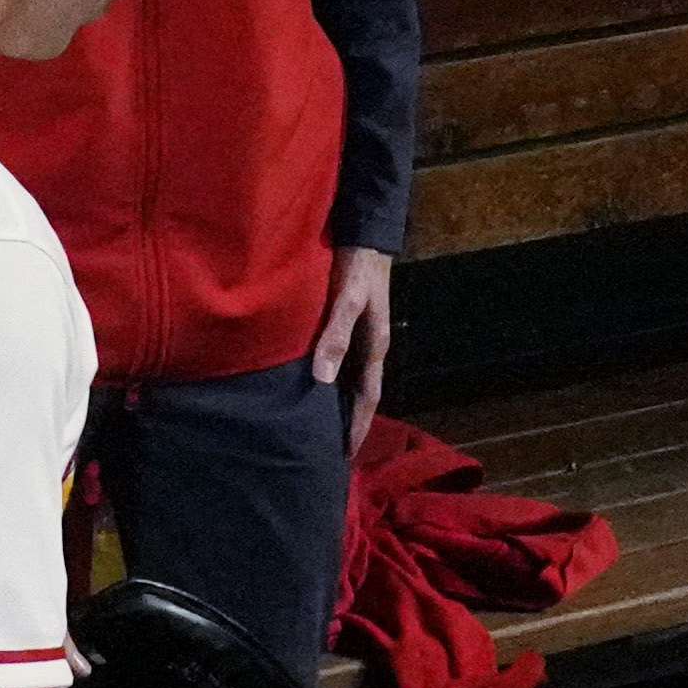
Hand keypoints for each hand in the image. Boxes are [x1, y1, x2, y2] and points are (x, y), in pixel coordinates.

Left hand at [304, 243, 396, 435]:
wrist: (365, 232)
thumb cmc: (358, 267)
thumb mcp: (349, 300)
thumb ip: (335, 336)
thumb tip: (322, 379)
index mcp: (374, 347)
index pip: (367, 398)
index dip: (357, 427)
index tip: (345, 455)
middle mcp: (368, 347)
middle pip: (359, 393)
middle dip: (347, 421)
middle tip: (328, 449)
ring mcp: (359, 335)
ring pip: (349, 379)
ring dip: (337, 402)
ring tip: (318, 425)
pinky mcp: (347, 322)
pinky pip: (340, 360)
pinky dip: (329, 379)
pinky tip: (312, 384)